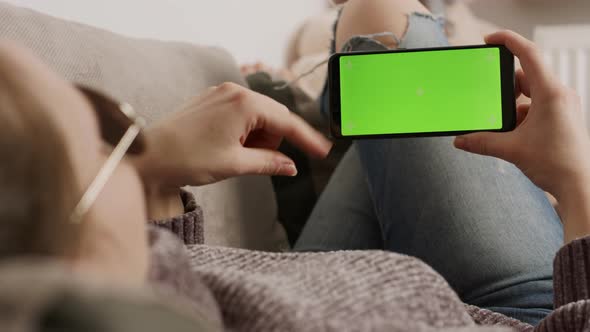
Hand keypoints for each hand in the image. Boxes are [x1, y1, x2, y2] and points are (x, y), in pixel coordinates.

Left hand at [134, 82, 331, 187]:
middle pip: (273, 118)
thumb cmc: (188, 158)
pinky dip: (244, 132)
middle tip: (254, 162)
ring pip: (258, 117)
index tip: (324, 151)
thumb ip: (269, 162)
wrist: (149, 155)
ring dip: (256, 139)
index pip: (286, 122)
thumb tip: (290, 166)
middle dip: (272, 142)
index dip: (307, 139)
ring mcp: (222, 94)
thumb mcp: (235, 164)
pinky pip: (241, 115)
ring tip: (233, 155)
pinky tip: (228, 146)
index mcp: (244, 104)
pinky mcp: (212, 101)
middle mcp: (235, 92)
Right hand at [454, 30, 589, 241]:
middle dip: (505, 86)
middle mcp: (560, 95)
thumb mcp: (511, 150)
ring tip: (502, 123)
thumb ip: (482, 142)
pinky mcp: (563, 117)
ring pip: (531, 92)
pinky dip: (522, 114)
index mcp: (551, 94)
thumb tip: (459, 140)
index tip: (489, 40)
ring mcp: (563, 106)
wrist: (580, 186)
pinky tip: (512, 132)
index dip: (508, 41)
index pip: (529, 55)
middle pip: (526, 76)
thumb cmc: (555, 165)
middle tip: (488, 97)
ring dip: (513, 104)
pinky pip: (538, 106)